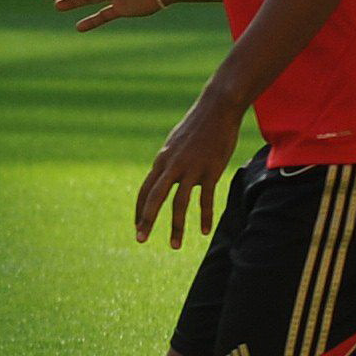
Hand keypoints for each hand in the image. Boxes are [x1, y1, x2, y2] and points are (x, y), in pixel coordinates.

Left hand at [134, 91, 242, 247]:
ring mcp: (191, 168)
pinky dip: (205, 216)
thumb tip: (164, 176)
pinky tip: (204, 231)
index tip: (138, 226)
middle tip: (140, 239)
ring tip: (175, 245)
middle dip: (146, 220)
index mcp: (161, 160)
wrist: (217, 110)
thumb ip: (168, 161)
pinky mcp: (210, 170)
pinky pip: (205, 198)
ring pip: (179, 203)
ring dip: (176, 227)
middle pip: (154, 198)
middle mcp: (172, 165)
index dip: (140, 209)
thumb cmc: (196, 127)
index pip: (146, 190)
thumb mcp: (175, 143)